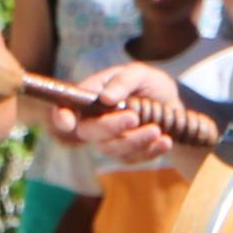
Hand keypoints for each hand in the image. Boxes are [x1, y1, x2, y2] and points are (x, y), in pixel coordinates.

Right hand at [60, 60, 187, 165]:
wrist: (171, 104)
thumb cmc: (147, 85)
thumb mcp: (139, 74)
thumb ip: (123, 81)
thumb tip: (106, 98)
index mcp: (90, 98)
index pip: (66, 109)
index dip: (62, 117)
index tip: (68, 122)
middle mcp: (94, 122)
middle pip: (88, 132)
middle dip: (110, 127)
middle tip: (133, 118)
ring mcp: (109, 141)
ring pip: (111, 149)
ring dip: (135, 140)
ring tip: (157, 129)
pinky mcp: (127, 155)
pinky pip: (132, 159)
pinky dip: (151, 150)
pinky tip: (165, 140)